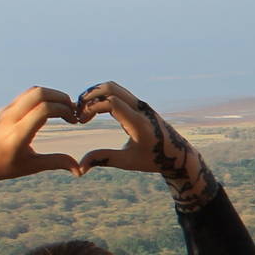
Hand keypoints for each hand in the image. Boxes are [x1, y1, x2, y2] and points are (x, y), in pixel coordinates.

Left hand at [0, 86, 80, 199]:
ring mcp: (5, 111)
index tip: (74, 121)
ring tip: (63, 109)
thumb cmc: (2, 167)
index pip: (44, 109)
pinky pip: (25, 96)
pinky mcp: (3, 109)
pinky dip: (42, 98)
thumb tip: (79, 169)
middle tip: (72, 110)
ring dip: (51, 95)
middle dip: (61, 97)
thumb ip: (55, 162)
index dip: (64, 110)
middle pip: (38, 93)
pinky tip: (49, 111)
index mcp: (17, 134)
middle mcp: (10, 118)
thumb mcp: (30, 166)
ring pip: (32, 91)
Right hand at [75, 81, 197, 176]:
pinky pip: (118, 92)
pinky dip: (103, 95)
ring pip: (114, 87)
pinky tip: (94, 110)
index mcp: (138, 122)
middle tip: (77, 112)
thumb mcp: (127, 162)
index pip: (111, 102)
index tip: (81, 121)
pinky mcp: (140, 104)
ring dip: (95, 94)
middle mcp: (140, 108)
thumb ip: (104, 159)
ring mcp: (141, 104)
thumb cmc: (153, 160)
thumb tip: (79, 168)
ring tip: (83, 110)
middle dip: (89, 96)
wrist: (177, 154)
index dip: (91, 108)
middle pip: (110, 87)